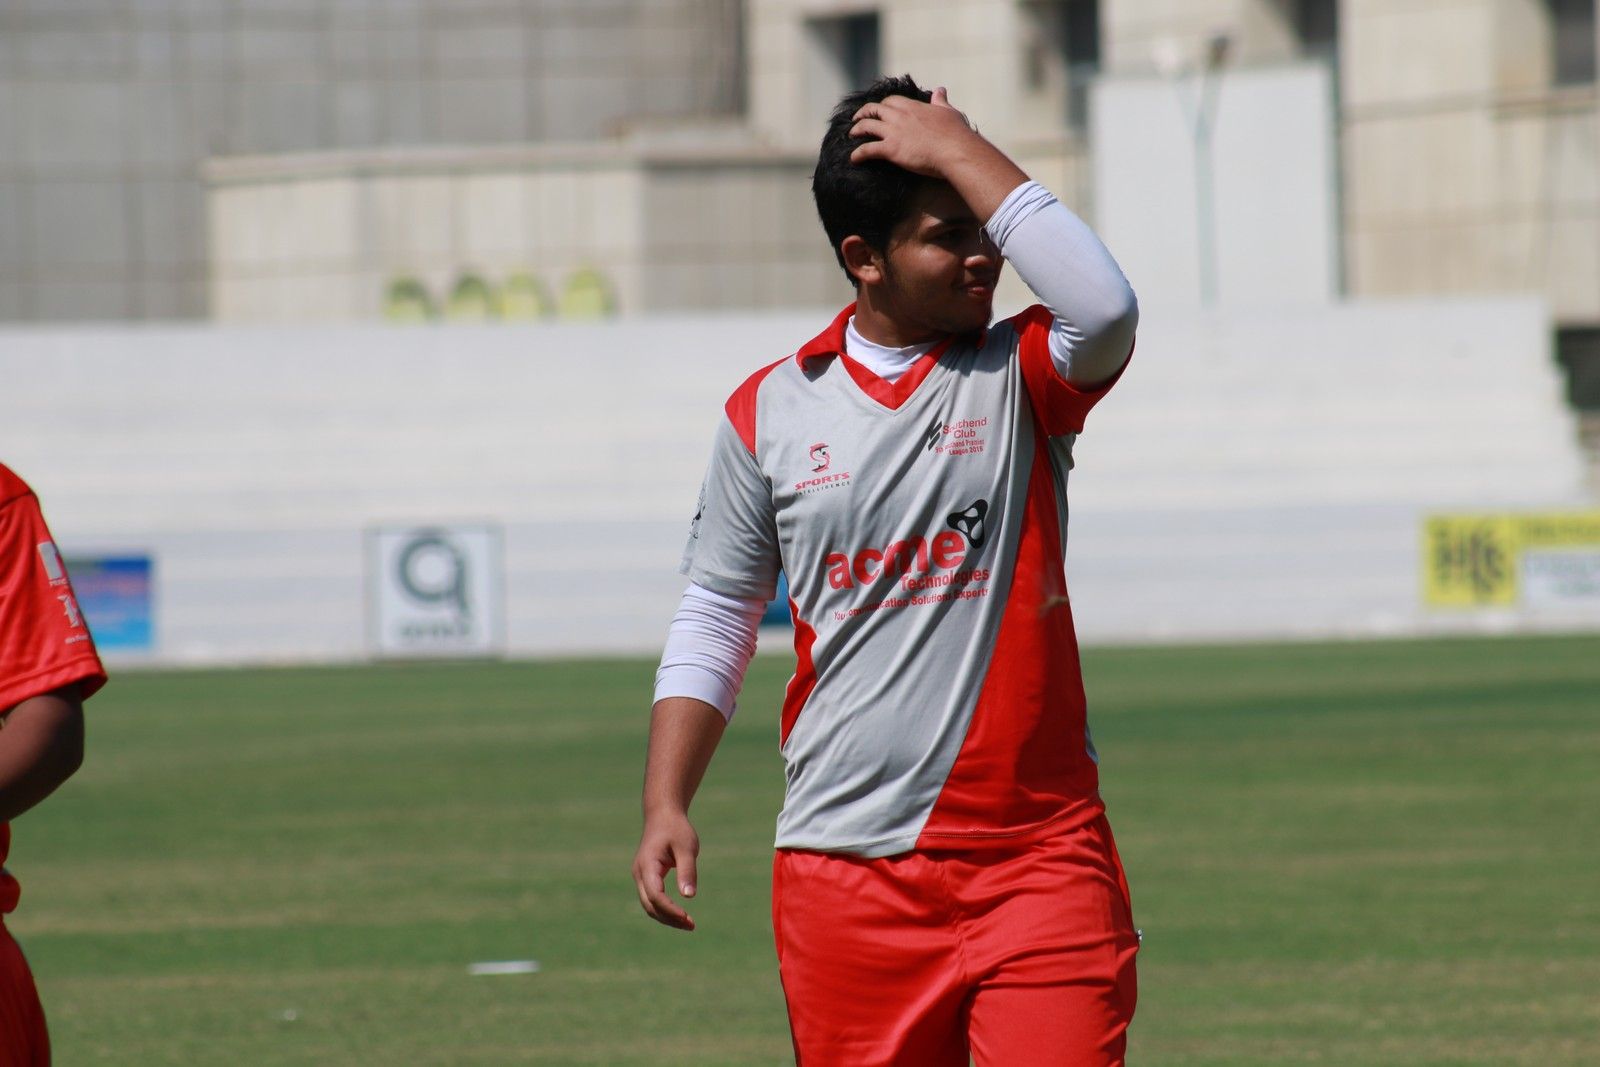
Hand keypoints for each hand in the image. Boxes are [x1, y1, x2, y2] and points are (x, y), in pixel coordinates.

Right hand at [632, 808, 700, 930]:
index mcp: (647, 865)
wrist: (662, 815)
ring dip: (667, 917)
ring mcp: (641, 876)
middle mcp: (640, 873)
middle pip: (650, 905)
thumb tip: (689, 896)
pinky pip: (652, 900)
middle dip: (669, 918)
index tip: (687, 917)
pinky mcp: (646, 878)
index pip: (655, 895)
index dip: (670, 909)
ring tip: (689, 924)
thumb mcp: (686, 847)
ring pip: (649, 905)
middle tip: (692, 925)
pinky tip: (680, 915)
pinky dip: (665, 910)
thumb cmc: (676, 829)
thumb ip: (687, 870)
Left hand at [848, 87, 979, 177]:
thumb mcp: (949, 112)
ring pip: (867, 126)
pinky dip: (858, 154)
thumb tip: (940, 90)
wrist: (956, 150)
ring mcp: (894, 132)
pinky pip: (868, 149)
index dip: (883, 105)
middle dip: (864, 113)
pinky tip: (853, 159)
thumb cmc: (956, 134)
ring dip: (857, 130)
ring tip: (851, 135)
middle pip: (875, 109)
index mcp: (913, 107)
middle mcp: (900, 116)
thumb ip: (940, 101)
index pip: (892, 100)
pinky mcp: (891, 149)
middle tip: (858, 119)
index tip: (880, 110)